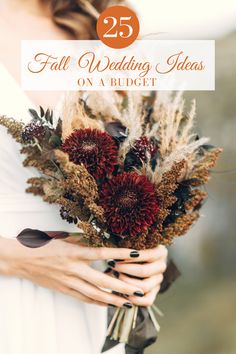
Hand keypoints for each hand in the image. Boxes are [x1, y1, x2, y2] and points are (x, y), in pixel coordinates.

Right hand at [0, 236, 147, 307]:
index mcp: (74, 252)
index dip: (120, 254)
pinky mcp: (65, 290)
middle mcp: (73, 269)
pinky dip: (97, 302)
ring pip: (94, 294)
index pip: (102, 253)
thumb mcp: (66, 239)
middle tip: (137, 290)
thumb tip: (102, 238)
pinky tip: (108, 303)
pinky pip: (84, 298)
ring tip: (128, 302)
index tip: (137, 254)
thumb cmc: (45, 245)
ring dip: (112, 299)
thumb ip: (84, 241)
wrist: (24, 259)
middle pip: (102, 280)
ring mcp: (69, 281)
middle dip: (121, 286)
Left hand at [107, 245, 167, 306]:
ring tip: (115, 276)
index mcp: (160, 252)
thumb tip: (110, 252)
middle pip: (143, 271)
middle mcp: (162, 266)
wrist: (134, 260)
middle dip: (124, 269)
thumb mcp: (131, 243)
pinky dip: (133, 299)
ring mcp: (159, 280)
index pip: (147, 254)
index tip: (116, 255)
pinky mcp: (154, 292)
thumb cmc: (130, 248)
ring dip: (126, 283)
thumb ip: (126, 246)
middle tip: (112, 265)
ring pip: (144, 287)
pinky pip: (147, 301)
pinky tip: (122, 292)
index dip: (130, 256)